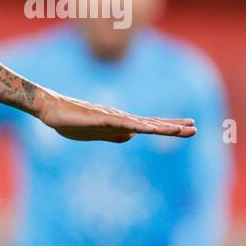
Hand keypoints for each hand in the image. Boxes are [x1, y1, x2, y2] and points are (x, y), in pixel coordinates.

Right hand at [37, 90, 195, 142]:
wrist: (50, 109)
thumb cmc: (69, 120)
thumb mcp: (95, 133)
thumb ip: (113, 135)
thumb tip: (131, 137)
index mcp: (119, 123)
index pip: (150, 125)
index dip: (169, 126)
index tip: (189, 127)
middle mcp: (120, 118)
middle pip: (151, 122)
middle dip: (173, 126)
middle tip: (196, 128)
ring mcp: (111, 117)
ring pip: (141, 123)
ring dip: (161, 127)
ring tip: (181, 130)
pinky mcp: (100, 118)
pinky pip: (122, 124)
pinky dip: (138, 126)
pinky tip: (150, 130)